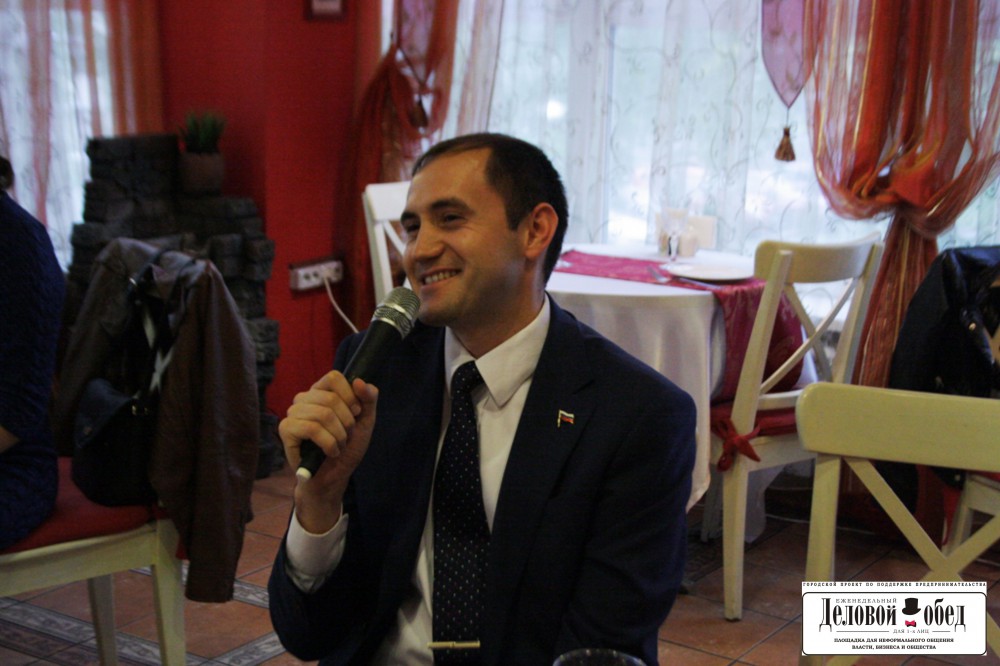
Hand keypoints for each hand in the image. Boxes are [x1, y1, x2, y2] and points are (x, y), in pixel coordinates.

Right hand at [278, 371, 378, 531]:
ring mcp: (293, 413)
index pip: (334, 377)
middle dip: (347, 422)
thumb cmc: (347, 447)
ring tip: (338, 446)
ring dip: (339, 436)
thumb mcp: (365, 421)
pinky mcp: (286, 429)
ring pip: (323, 414)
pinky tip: (329, 452)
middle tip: (346, 436)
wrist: (334, 476)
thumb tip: (359, 381)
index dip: (350, 395)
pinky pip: (311, 428)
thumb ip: (368, 399)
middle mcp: (304, 398)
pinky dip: (328, 443)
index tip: (356, 413)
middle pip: (331, 398)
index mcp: (321, 391)